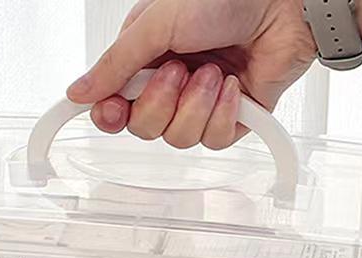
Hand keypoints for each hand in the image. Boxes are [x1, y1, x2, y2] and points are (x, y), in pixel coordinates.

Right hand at [67, 0, 315, 149]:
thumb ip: (115, 65)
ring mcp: (201, 103)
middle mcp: (170, 84)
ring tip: (215, 71)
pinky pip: (212, 141)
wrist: (284, 3)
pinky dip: (223, 114)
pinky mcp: (231, 118)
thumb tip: (77, 94)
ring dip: (195, 105)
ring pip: (178, 139)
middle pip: (144, 128)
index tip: (111, 112)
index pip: (115, 104)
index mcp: (146, 59)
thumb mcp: (155, 24)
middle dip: (160, 103)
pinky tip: (234, 85)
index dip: (110, 115)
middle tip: (179, 70)